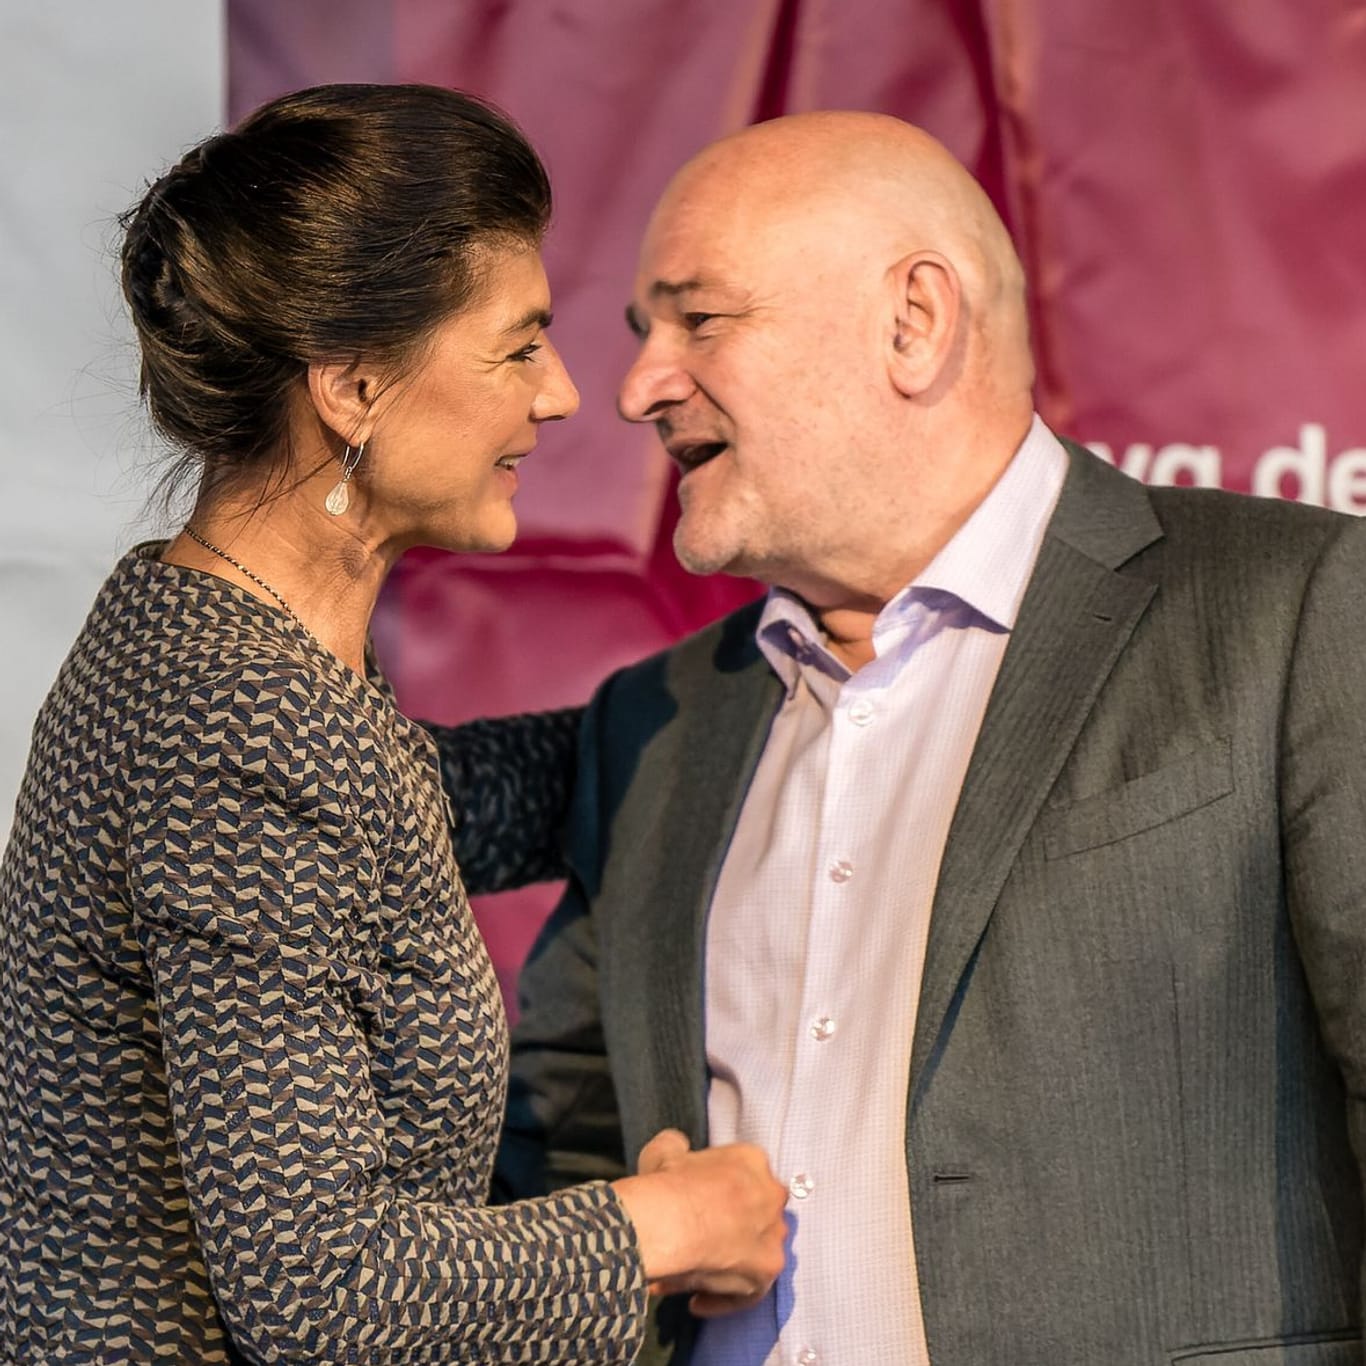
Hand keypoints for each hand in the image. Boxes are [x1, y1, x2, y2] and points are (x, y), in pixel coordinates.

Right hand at [612, 1129, 787, 1317]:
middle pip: (758, 1212)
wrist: (668, 1220)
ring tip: (694, 1273)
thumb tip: (677, 1147)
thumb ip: (677, 1147)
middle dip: (734, 1226)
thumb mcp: (665, 1151)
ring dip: (730, 1263)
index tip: (699, 1207)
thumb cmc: (665, 1184)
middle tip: (702, 1240)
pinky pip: (748, 1290)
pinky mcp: (767, 1271)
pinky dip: (722, 1298)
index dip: (720, 1194)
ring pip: (757, 1250)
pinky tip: (695, 1300)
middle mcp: (771, 1194)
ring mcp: (773, 1234)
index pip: (743, 1176)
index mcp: (751, 1160)